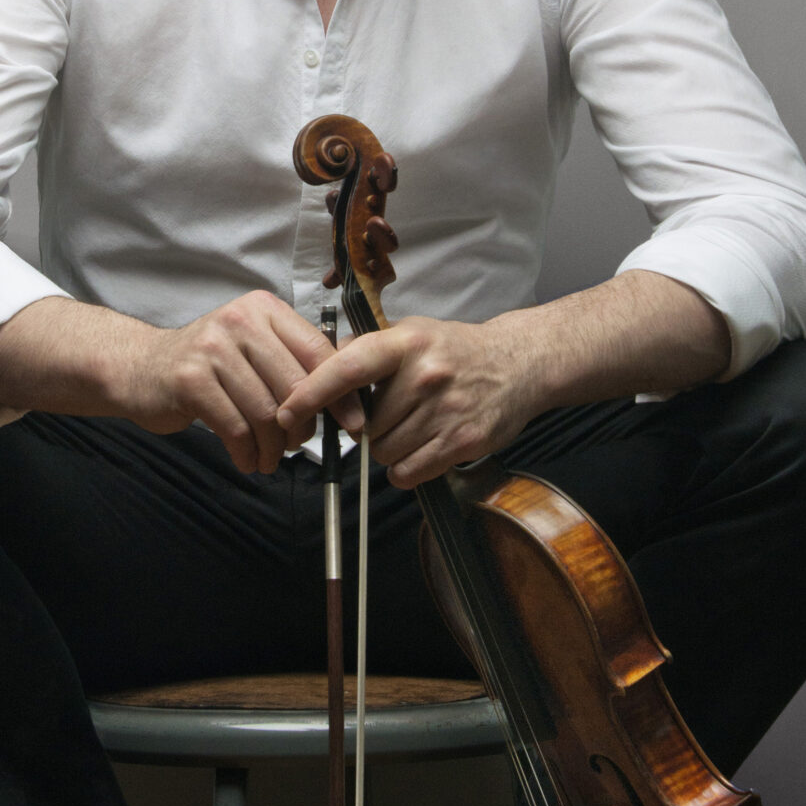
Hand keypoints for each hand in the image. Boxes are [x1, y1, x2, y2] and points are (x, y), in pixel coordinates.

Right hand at [120, 291, 342, 474]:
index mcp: (264, 309)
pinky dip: (247, 453)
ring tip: (269, 459)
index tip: (352, 423)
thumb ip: (294, 366)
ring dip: (274, 447)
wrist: (140, 368)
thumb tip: (349, 403)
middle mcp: (240, 320)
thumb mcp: (253, 351)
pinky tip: (247, 460)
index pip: (318, 350)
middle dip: (303, 427)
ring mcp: (213, 347)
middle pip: (296, 386)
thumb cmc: (208, 367)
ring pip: (267, 412)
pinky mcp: (190, 379)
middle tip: (296, 446)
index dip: (340, 392)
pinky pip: (236, 428)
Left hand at [277, 313, 545, 486]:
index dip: (312, 392)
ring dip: (389, 448)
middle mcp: (425, 375)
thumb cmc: (455, 351)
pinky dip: (407, 469)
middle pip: (365, 426)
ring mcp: (446, 410)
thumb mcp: (411, 333)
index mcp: (405, 343)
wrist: (520, 363)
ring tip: (413, 426)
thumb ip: (365, 350)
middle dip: (367, 429)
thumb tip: (314, 367)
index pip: (347, 369)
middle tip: (391, 414)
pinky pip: (409, 472)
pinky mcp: (463, 441)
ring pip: (384, 452)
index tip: (286, 410)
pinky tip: (423, 446)